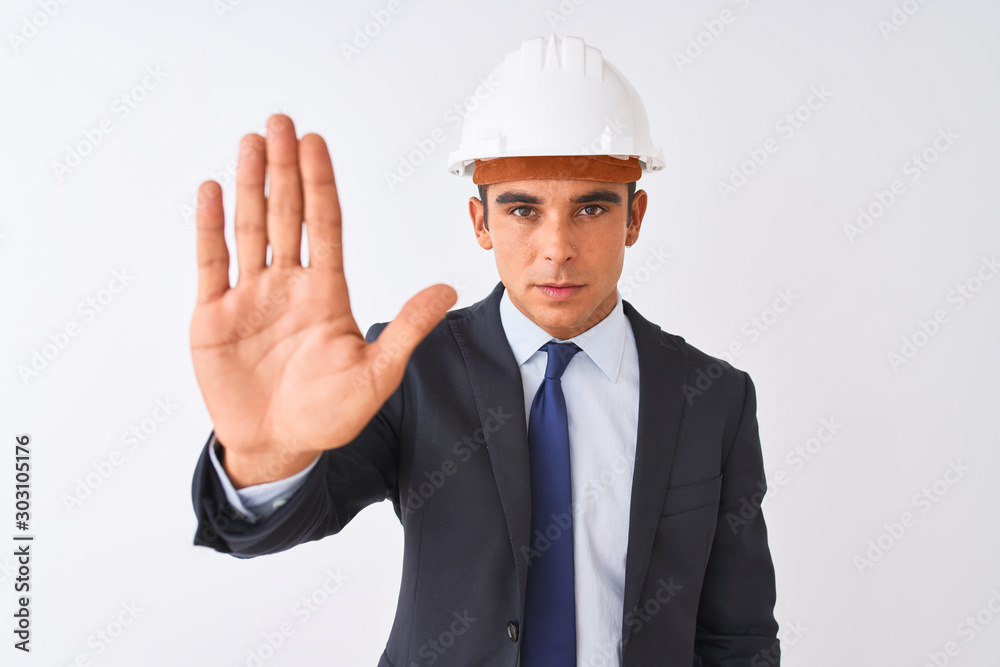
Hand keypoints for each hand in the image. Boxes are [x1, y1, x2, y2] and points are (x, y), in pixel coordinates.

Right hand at [189, 114, 455, 487]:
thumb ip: (408, 329)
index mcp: (327, 293)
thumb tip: (447, 289)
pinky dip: (209, 226)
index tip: (317, 144)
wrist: (278, 447)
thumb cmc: (329, 415)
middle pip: (287, 214)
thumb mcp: (378, 373)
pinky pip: (211, 261)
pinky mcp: (214, 315)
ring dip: (250, 184)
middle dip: (284, 168)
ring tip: (251, 142)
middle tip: (281, 122)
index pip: (325, 225)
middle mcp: (289, 285)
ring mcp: (250, 297)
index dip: (320, 184)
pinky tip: (213, 190)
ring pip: (250, 227)